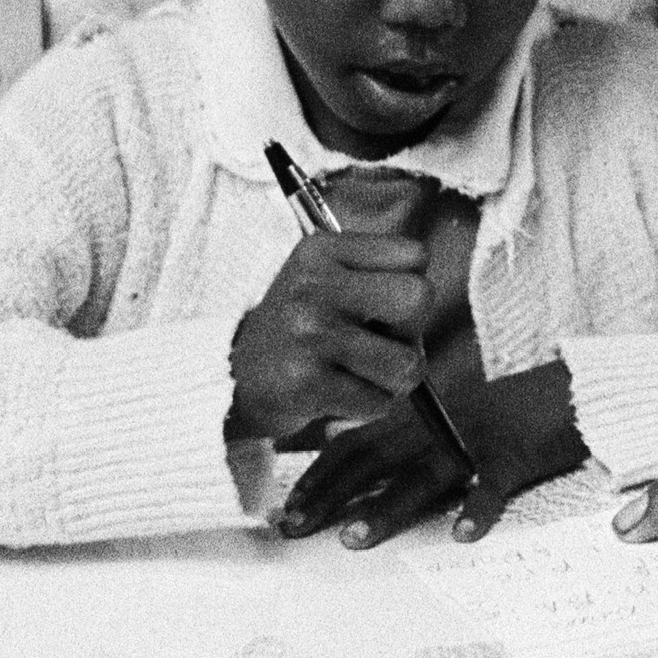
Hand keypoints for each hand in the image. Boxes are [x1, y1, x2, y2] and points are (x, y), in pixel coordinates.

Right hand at [227, 231, 431, 441]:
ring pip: (408, 363)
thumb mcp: (324, 280)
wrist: (229, 382)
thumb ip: (376, 276)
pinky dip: (366, 407)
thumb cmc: (297, 331)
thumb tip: (428, 302)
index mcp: (322, 249)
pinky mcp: (305, 382)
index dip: (412, 285)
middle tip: (378, 343)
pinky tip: (335, 395)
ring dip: (390, 380)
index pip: (415, 254)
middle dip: (411, 331)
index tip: (381, 305)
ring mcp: (309, 333)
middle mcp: (314, 284)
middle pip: (420, 299)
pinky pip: (379, 402)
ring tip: (355, 373)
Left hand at [279, 329, 587, 548]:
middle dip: (330, 493)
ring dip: (386, 506)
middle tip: (294, 524)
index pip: (358, 440)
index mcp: (424, 419)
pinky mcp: (516, 455)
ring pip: (423, 474)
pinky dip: (478, 508)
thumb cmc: (514, 411)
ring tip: (354, 537)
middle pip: (376, 457)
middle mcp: (442, 427)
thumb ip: (410, 433)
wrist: (575, 388)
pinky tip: (462, 532)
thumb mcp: (453, 416)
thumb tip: (352, 450)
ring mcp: (478, 441)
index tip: (288, 504)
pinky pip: (493, 484)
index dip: (319, 472)